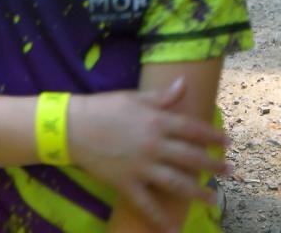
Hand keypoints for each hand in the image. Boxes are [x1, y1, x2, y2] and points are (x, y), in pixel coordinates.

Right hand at [69, 79, 226, 229]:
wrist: (73, 127)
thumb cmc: (104, 107)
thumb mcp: (133, 97)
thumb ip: (161, 97)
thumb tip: (183, 83)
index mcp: (156, 121)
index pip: (191, 129)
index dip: (211, 135)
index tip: (227, 141)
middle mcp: (154, 145)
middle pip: (190, 157)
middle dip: (212, 165)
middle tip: (229, 172)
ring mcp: (142, 166)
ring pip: (176, 183)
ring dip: (197, 192)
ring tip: (212, 199)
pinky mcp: (128, 183)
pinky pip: (147, 205)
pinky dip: (161, 219)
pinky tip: (173, 229)